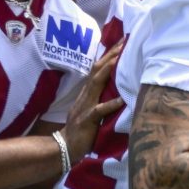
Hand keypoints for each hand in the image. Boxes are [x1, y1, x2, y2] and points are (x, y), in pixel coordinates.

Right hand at [59, 40, 124, 160]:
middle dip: (110, 55)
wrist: (65, 147)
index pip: (98, 69)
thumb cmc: (81, 129)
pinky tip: (121, 99)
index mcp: (87, 92)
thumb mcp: (89, 108)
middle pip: (98, 70)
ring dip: (109, 70)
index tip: (121, 42)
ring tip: (120, 59)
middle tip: (124, 42)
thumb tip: (113, 87)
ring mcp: (85, 106)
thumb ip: (98, 97)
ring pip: (97, 84)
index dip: (108, 55)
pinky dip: (110, 104)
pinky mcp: (87, 120)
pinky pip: (99, 110)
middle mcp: (86, 95)